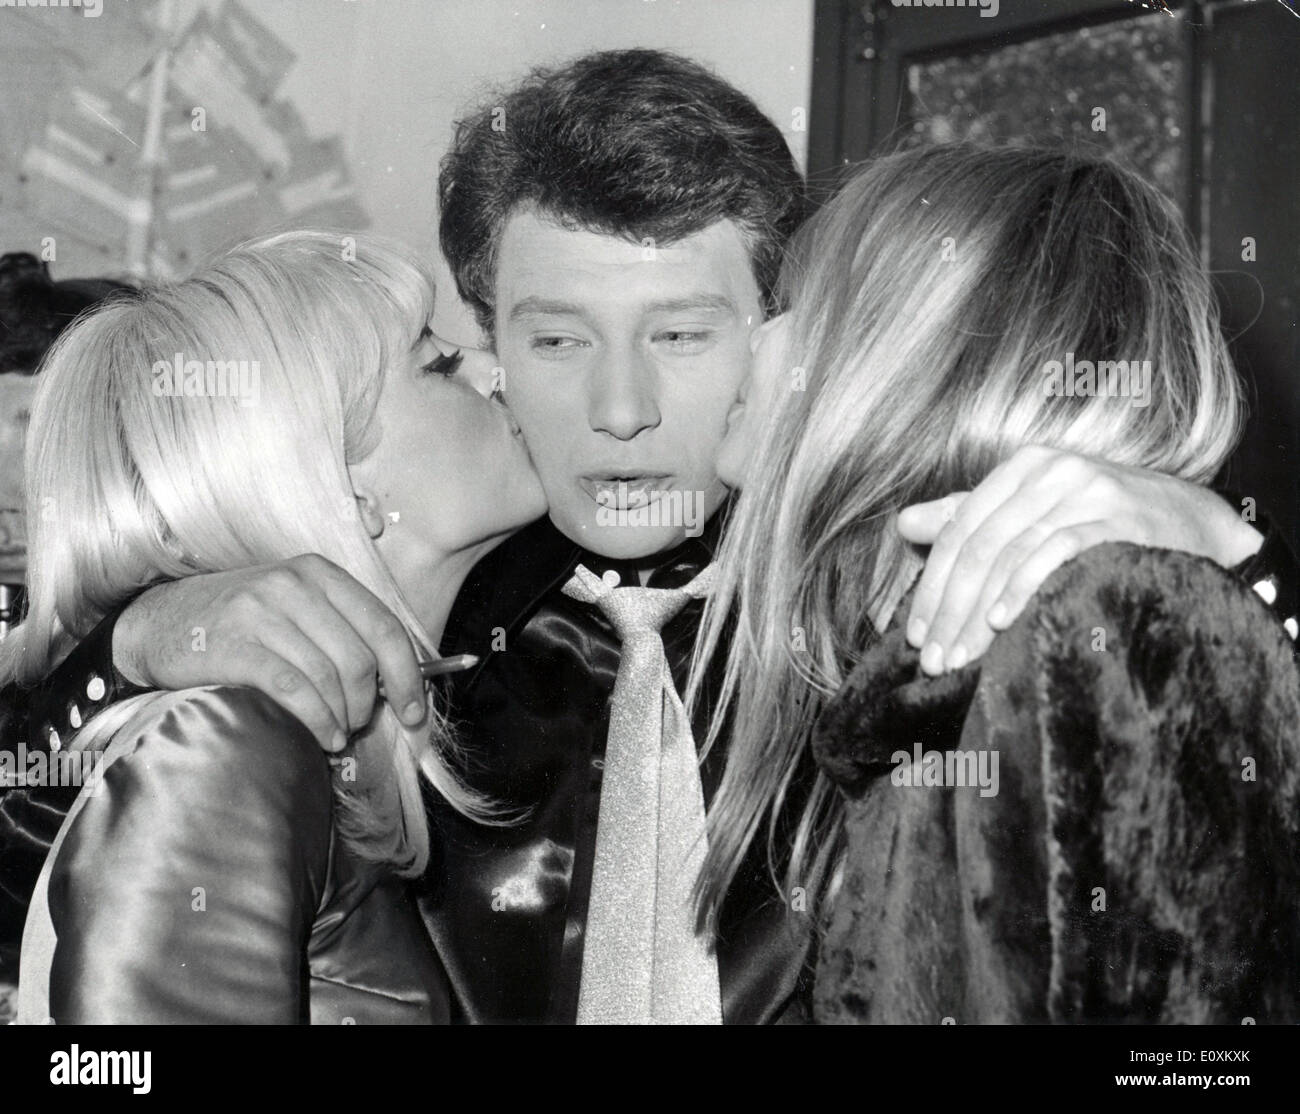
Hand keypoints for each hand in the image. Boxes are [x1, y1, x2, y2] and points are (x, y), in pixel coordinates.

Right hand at [113, 554, 426, 750]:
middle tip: (358, 725)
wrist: (159, 624)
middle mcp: (294, 585)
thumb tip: (398, 685)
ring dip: (342, 717)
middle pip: (359, 658)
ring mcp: (262, 612)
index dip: (408, 675)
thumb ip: (343, 634)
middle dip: (368, 703)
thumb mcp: (296, 610)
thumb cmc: (241, 624)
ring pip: (330, 676)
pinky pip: (294, 690)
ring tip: (337, 734)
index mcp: (320, 574)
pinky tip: (321, 735)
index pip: (384, 626)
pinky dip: (316, 720)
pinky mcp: (235, 645)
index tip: (416, 711)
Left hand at [897, 446, 1262, 674]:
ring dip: (978, 614)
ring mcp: (1086, 492)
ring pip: (1011, 556)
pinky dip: (1024, 588)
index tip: (916, 634)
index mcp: (1022, 467)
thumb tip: (904, 524)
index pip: (959, 529)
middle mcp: (1051, 471)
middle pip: (979, 547)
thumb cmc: (1104, 518)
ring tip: (960, 656)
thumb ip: (970, 515)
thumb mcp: (1034, 509)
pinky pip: (1057, 554)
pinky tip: (1002, 622)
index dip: (930, 585)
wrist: (1194, 521)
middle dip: (950, 610)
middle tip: (933, 659)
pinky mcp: (1117, 519)